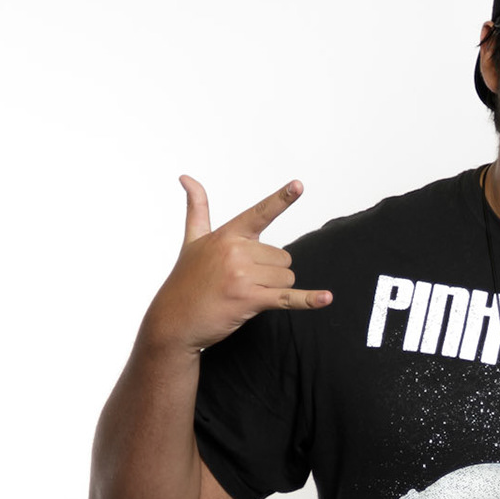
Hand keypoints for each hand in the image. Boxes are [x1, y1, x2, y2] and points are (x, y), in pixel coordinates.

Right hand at [142, 175, 331, 353]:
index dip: (281, 198)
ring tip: (243, 295)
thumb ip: (197, 208)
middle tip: (241, 283)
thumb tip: (186, 177)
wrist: (173, 321)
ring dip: (272, 290)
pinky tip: (326, 299)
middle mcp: (236, 251)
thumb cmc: (185, 281)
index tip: (299, 185)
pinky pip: (287, 298)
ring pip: (286, 278)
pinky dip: (308, 300)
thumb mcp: (192, 240)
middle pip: (283, 258)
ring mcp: (243, 275)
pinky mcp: (249, 299)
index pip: (260, 213)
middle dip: (270, 273)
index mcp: (227, 235)